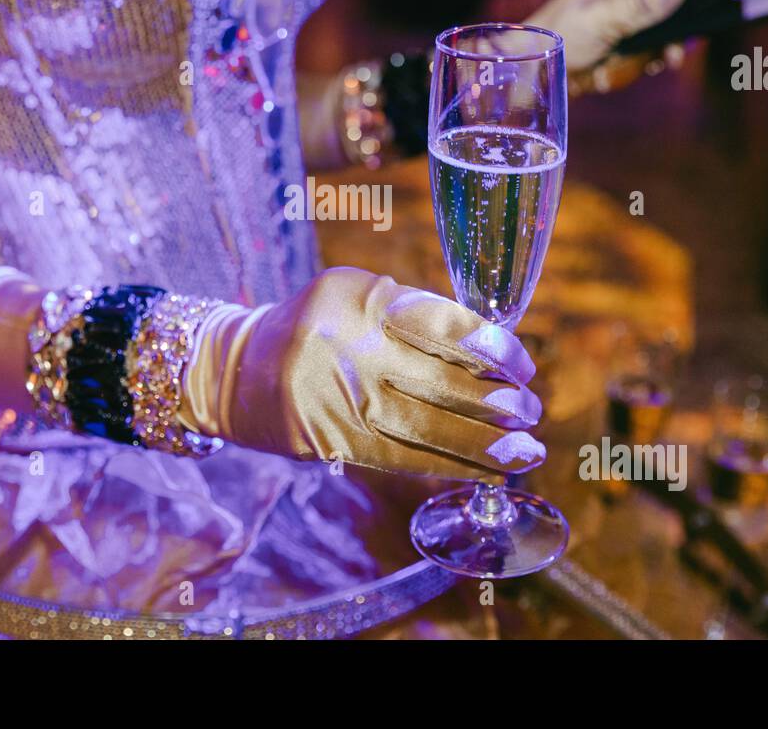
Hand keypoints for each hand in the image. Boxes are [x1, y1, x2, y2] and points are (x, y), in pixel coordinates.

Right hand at [181, 268, 545, 478]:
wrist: (235, 370)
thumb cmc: (316, 330)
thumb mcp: (358, 300)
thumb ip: (416, 320)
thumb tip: (496, 360)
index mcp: (362, 296)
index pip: (442, 322)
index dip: (493, 349)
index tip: (523, 367)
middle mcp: (347, 342)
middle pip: (439, 378)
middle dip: (497, 402)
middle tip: (532, 413)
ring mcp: (335, 394)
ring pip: (426, 425)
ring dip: (484, 444)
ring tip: (525, 453)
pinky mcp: (327, 439)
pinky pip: (401, 457)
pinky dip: (450, 466)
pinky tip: (485, 471)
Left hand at [526, 0, 693, 94]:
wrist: (521, 80)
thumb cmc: (551, 41)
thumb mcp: (599, 20)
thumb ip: (639, 6)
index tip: (693, 10)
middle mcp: (612, 3)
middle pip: (661, 13)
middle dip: (665, 38)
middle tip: (673, 57)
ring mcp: (611, 31)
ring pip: (649, 43)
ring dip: (635, 62)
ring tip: (611, 71)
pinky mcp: (607, 56)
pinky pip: (632, 64)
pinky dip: (619, 75)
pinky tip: (599, 80)